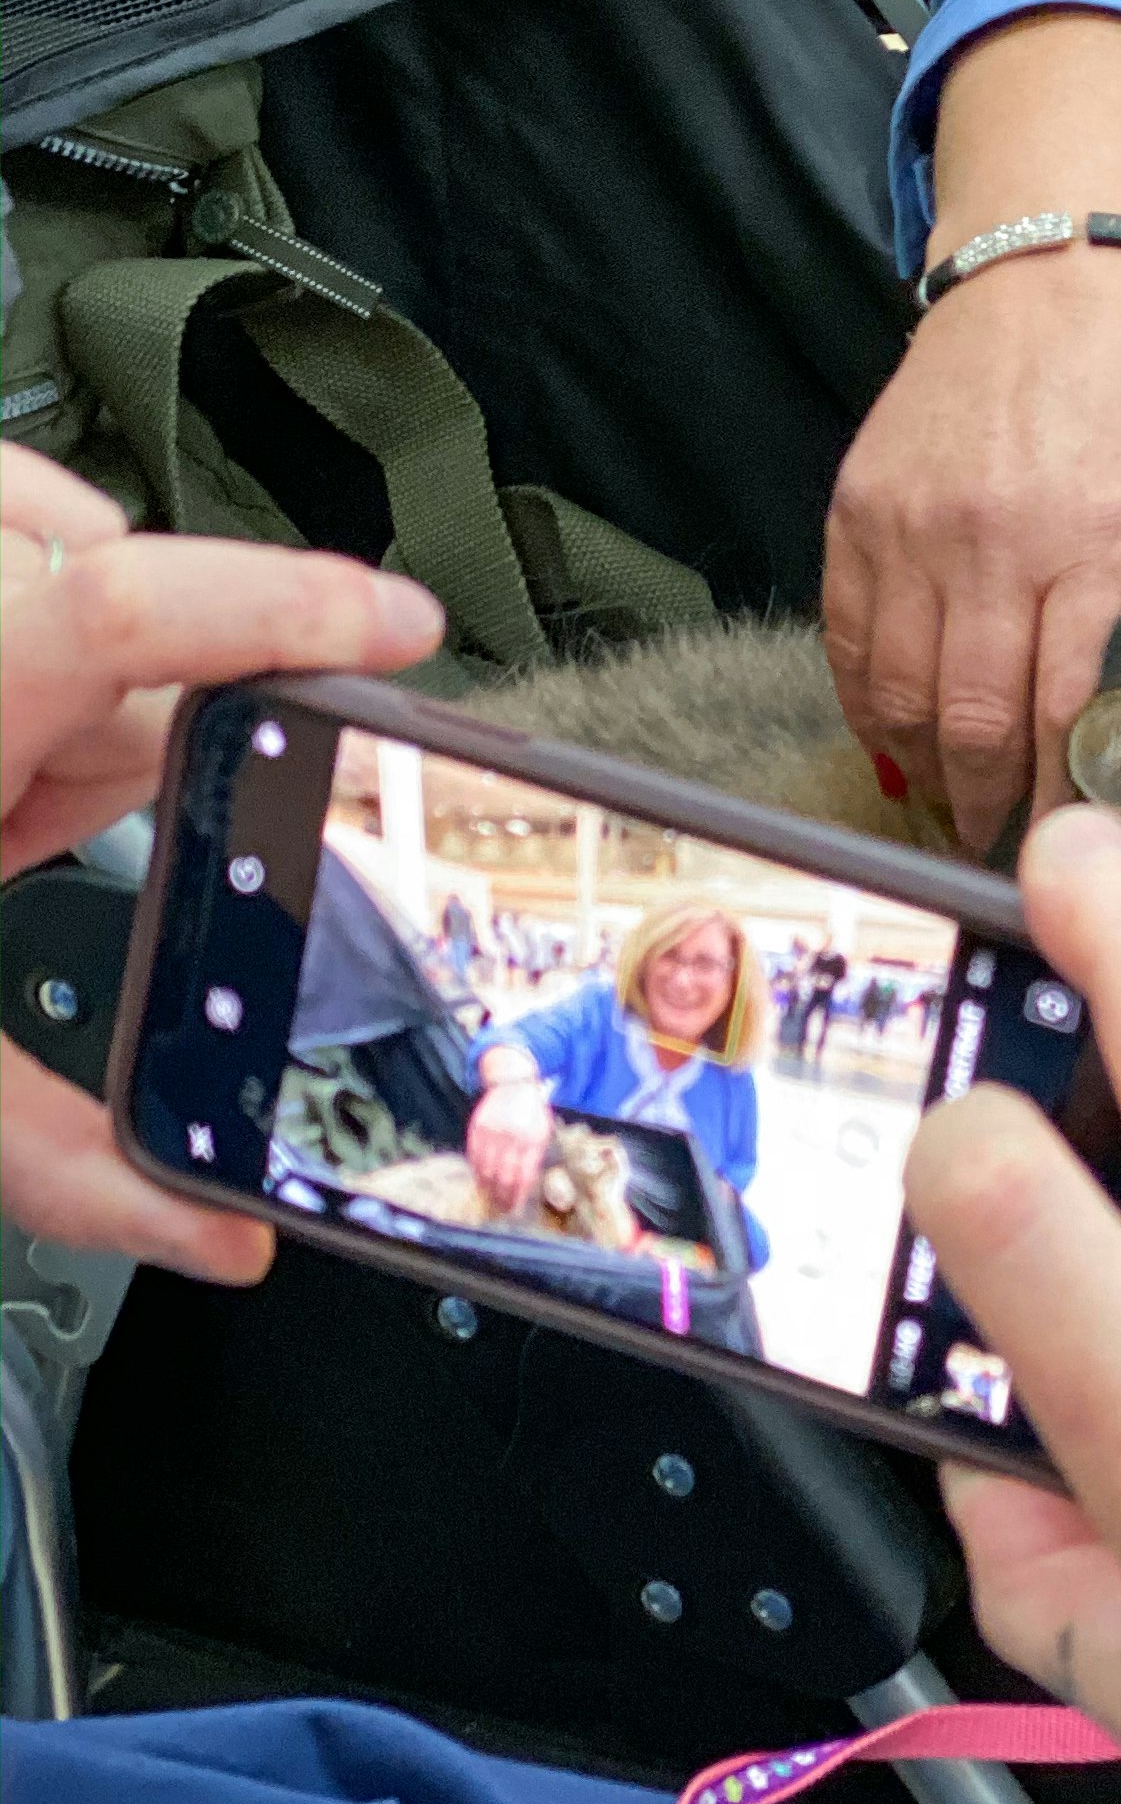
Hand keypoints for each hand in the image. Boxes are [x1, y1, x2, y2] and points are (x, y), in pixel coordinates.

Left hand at [0, 450, 444, 1281]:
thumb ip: (57, 1160)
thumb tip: (216, 1234)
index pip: (122, 604)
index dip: (282, 605)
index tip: (400, 626)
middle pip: (108, 601)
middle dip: (136, 703)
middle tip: (77, 813)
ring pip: (60, 574)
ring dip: (69, 674)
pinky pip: (20, 569)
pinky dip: (29, 636)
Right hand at [465, 1062, 550, 1211]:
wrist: (513, 1083)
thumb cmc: (532, 1110)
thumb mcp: (543, 1129)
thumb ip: (535, 1154)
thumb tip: (526, 1181)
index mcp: (532, 1139)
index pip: (524, 1175)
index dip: (519, 1194)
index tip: (515, 1206)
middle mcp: (512, 1137)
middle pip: (505, 1176)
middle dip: (503, 1196)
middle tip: (502, 1208)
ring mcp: (493, 1133)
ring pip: (487, 1170)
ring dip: (488, 1188)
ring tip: (490, 1199)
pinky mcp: (478, 1128)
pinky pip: (475, 1157)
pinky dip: (477, 1172)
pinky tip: (480, 1181)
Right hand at [828, 10, 1120, 858]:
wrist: (1051, 275)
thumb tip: (1116, 734)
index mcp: (1092, 543)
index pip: (1062, 711)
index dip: (1057, 798)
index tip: (1069, 850)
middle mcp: (993, 540)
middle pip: (972, 718)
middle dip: (986, 804)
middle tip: (1000, 849)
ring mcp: (912, 525)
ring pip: (900, 692)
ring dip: (925, 769)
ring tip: (950, 809)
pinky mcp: (857, 508)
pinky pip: (851, 638)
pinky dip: (870, 704)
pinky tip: (895, 742)